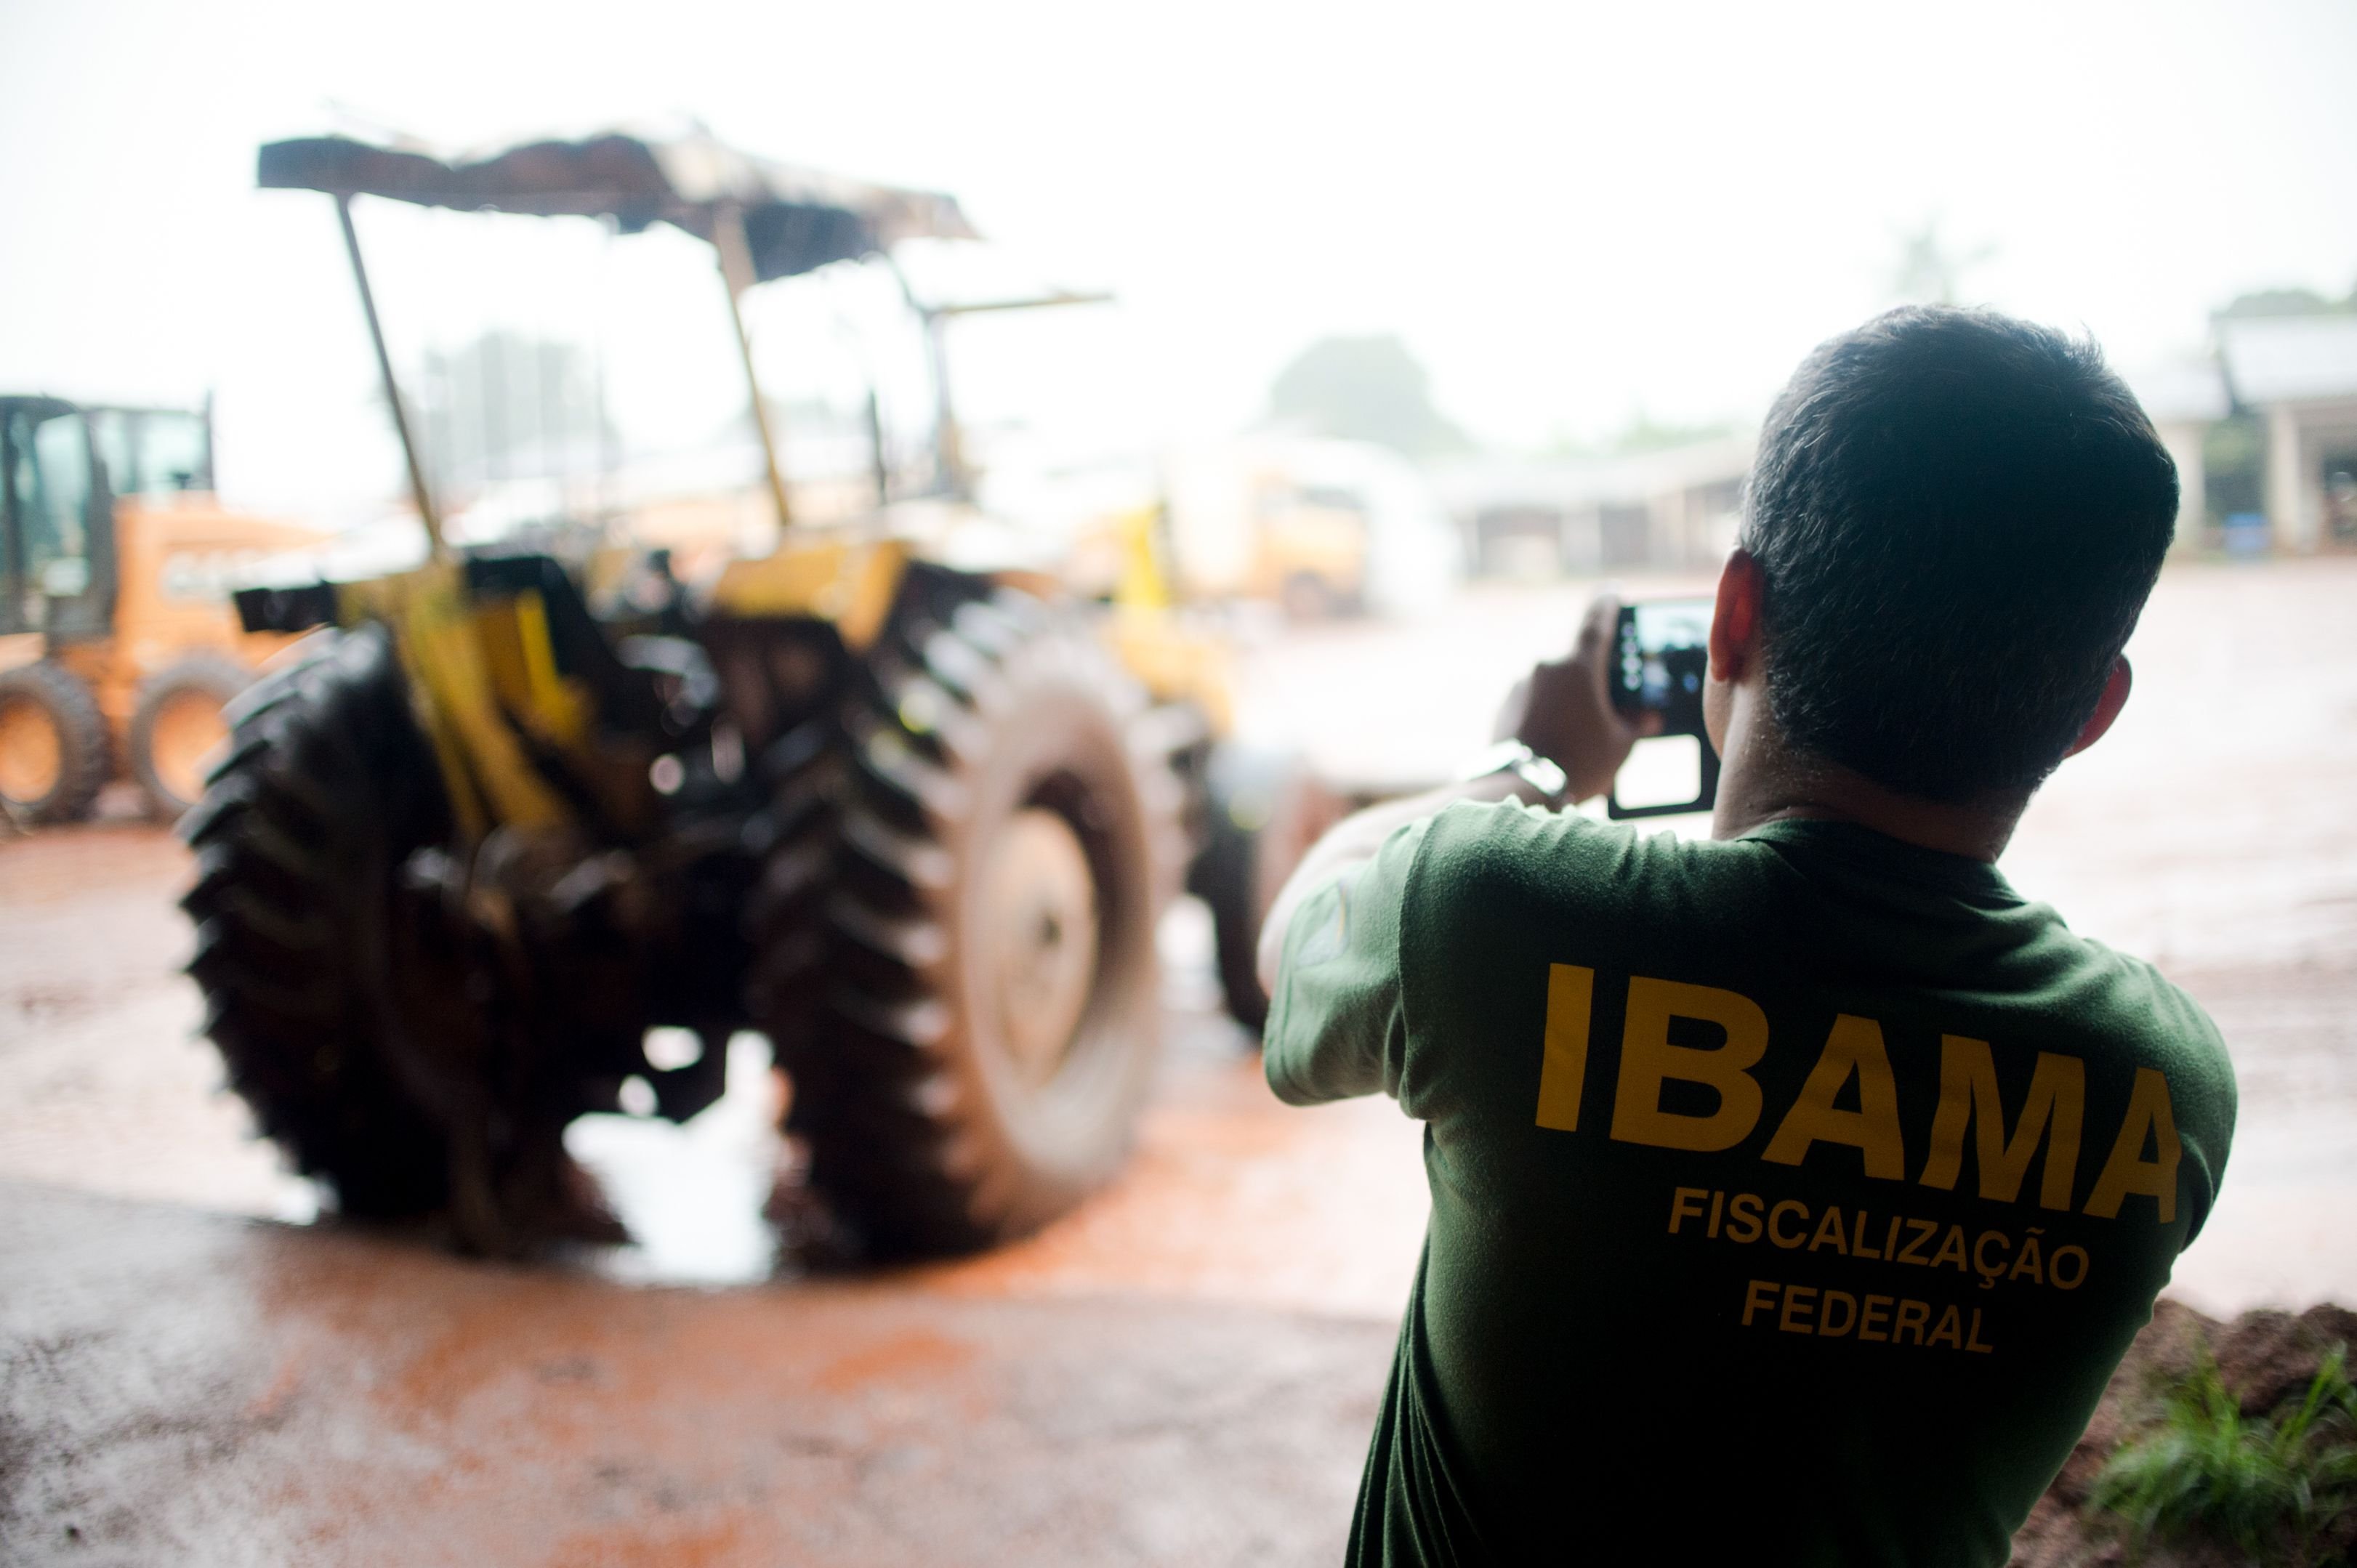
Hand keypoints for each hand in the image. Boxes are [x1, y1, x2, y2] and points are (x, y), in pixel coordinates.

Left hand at [1491, 591, 1658, 802]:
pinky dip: (1548, 710)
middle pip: (1577, 659)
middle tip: (1610, 695)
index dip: (1608, 605)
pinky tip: (1558, 738)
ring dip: (1570, 696)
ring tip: (1583, 730)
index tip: (1614, 593)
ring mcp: (1521, 684)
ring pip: (1554, 681)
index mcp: (1579, 666)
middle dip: (1594, 674)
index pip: (1597, 622)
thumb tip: (1648, 718)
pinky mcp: (1505, 704)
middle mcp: (1546, 665)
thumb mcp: (1620, 745)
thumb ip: (1636, 724)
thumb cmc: (1578, 763)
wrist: (1520, 788)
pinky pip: (1534, 698)